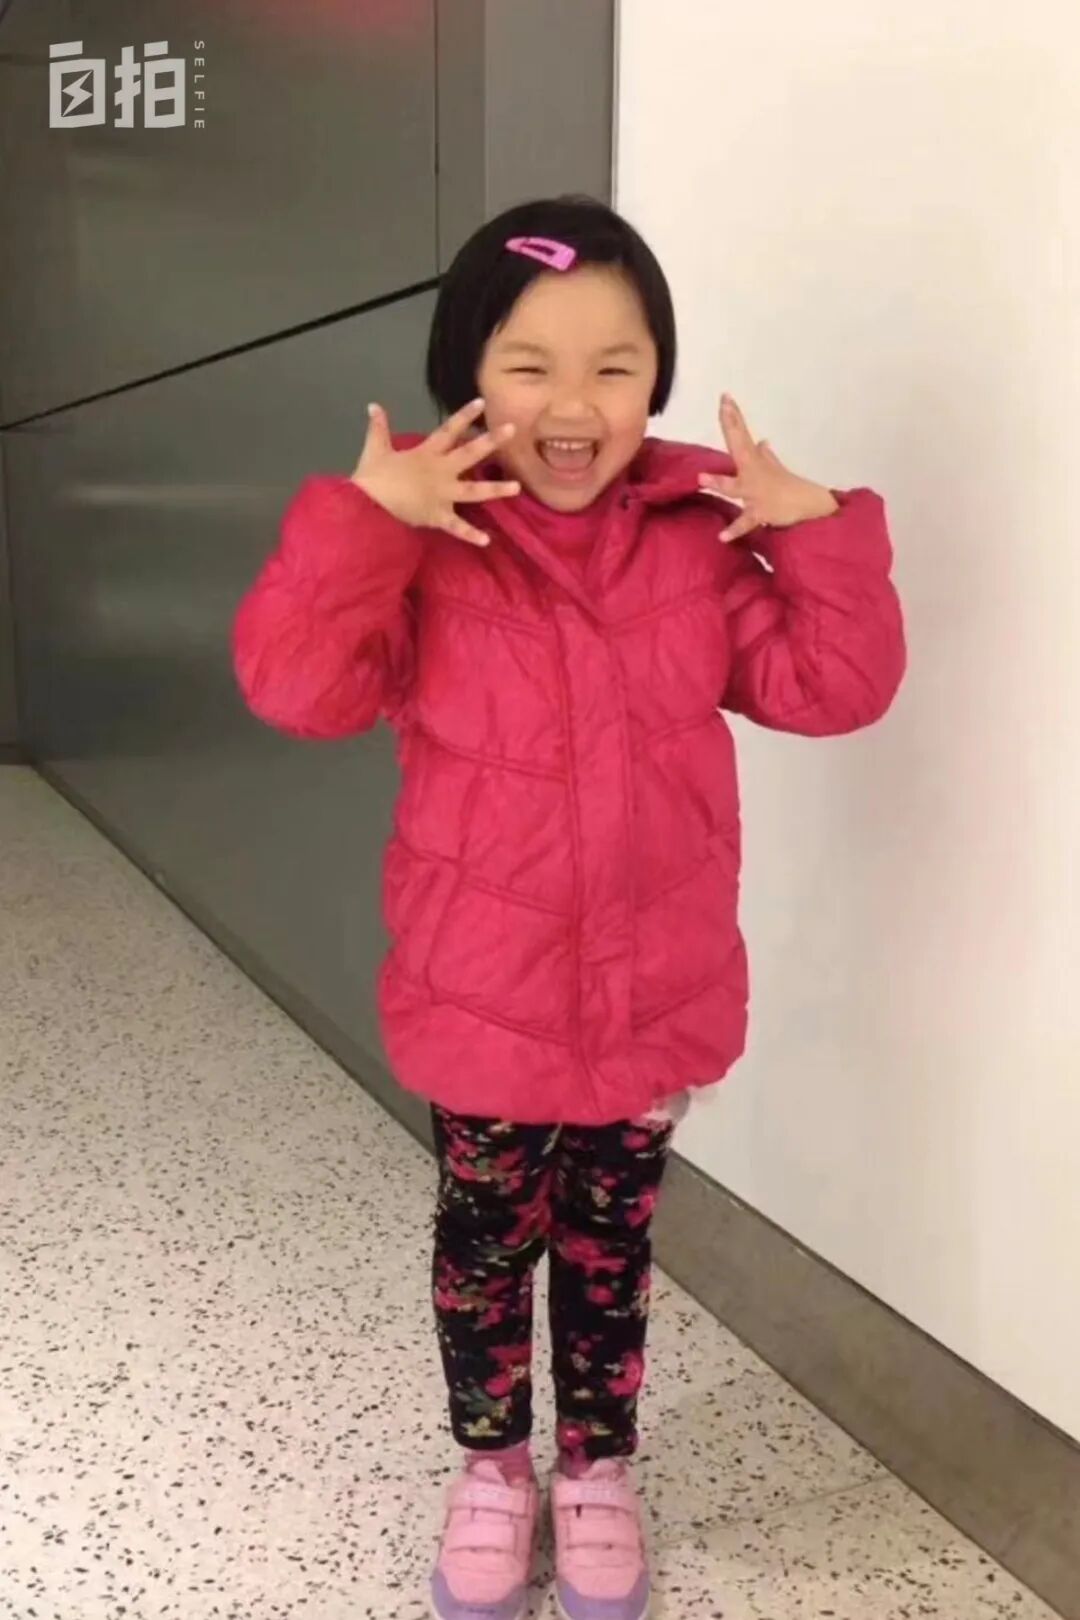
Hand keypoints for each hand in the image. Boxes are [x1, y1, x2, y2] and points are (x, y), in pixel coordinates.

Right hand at [351, 397, 519, 546]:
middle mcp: (440, 472)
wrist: (366, 505)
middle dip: (491, 441)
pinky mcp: (437, 517)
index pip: (448, 430)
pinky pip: (457, 527)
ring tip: (517, 488)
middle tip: (512, 430)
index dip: (464, 415)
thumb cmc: (372, 478)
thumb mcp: (375, 449)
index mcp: (426, 454)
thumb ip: (378, 427)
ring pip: (473, 491)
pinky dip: (470, 535)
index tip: (482, 402)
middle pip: (469, 454)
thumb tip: (373, 405)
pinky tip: (487, 541)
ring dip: (495, 490)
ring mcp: (442, 495)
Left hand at [698, 394, 839, 542]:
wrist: (810, 508)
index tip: (724, 397)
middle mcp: (754, 472)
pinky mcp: (760, 512)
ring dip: (719, 482)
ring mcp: (756, 492)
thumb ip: (766, 456)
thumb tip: (762, 442)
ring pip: (735, 487)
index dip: (733, 416)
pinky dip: (735, 529)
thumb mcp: (777, 469)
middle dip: (731, 428)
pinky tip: (722, 536)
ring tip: (701, 477)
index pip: (742, 435)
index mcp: (755, 462)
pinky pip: (746, 522)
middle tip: (724, 407)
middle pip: (740, 447)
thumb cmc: (790, 489)